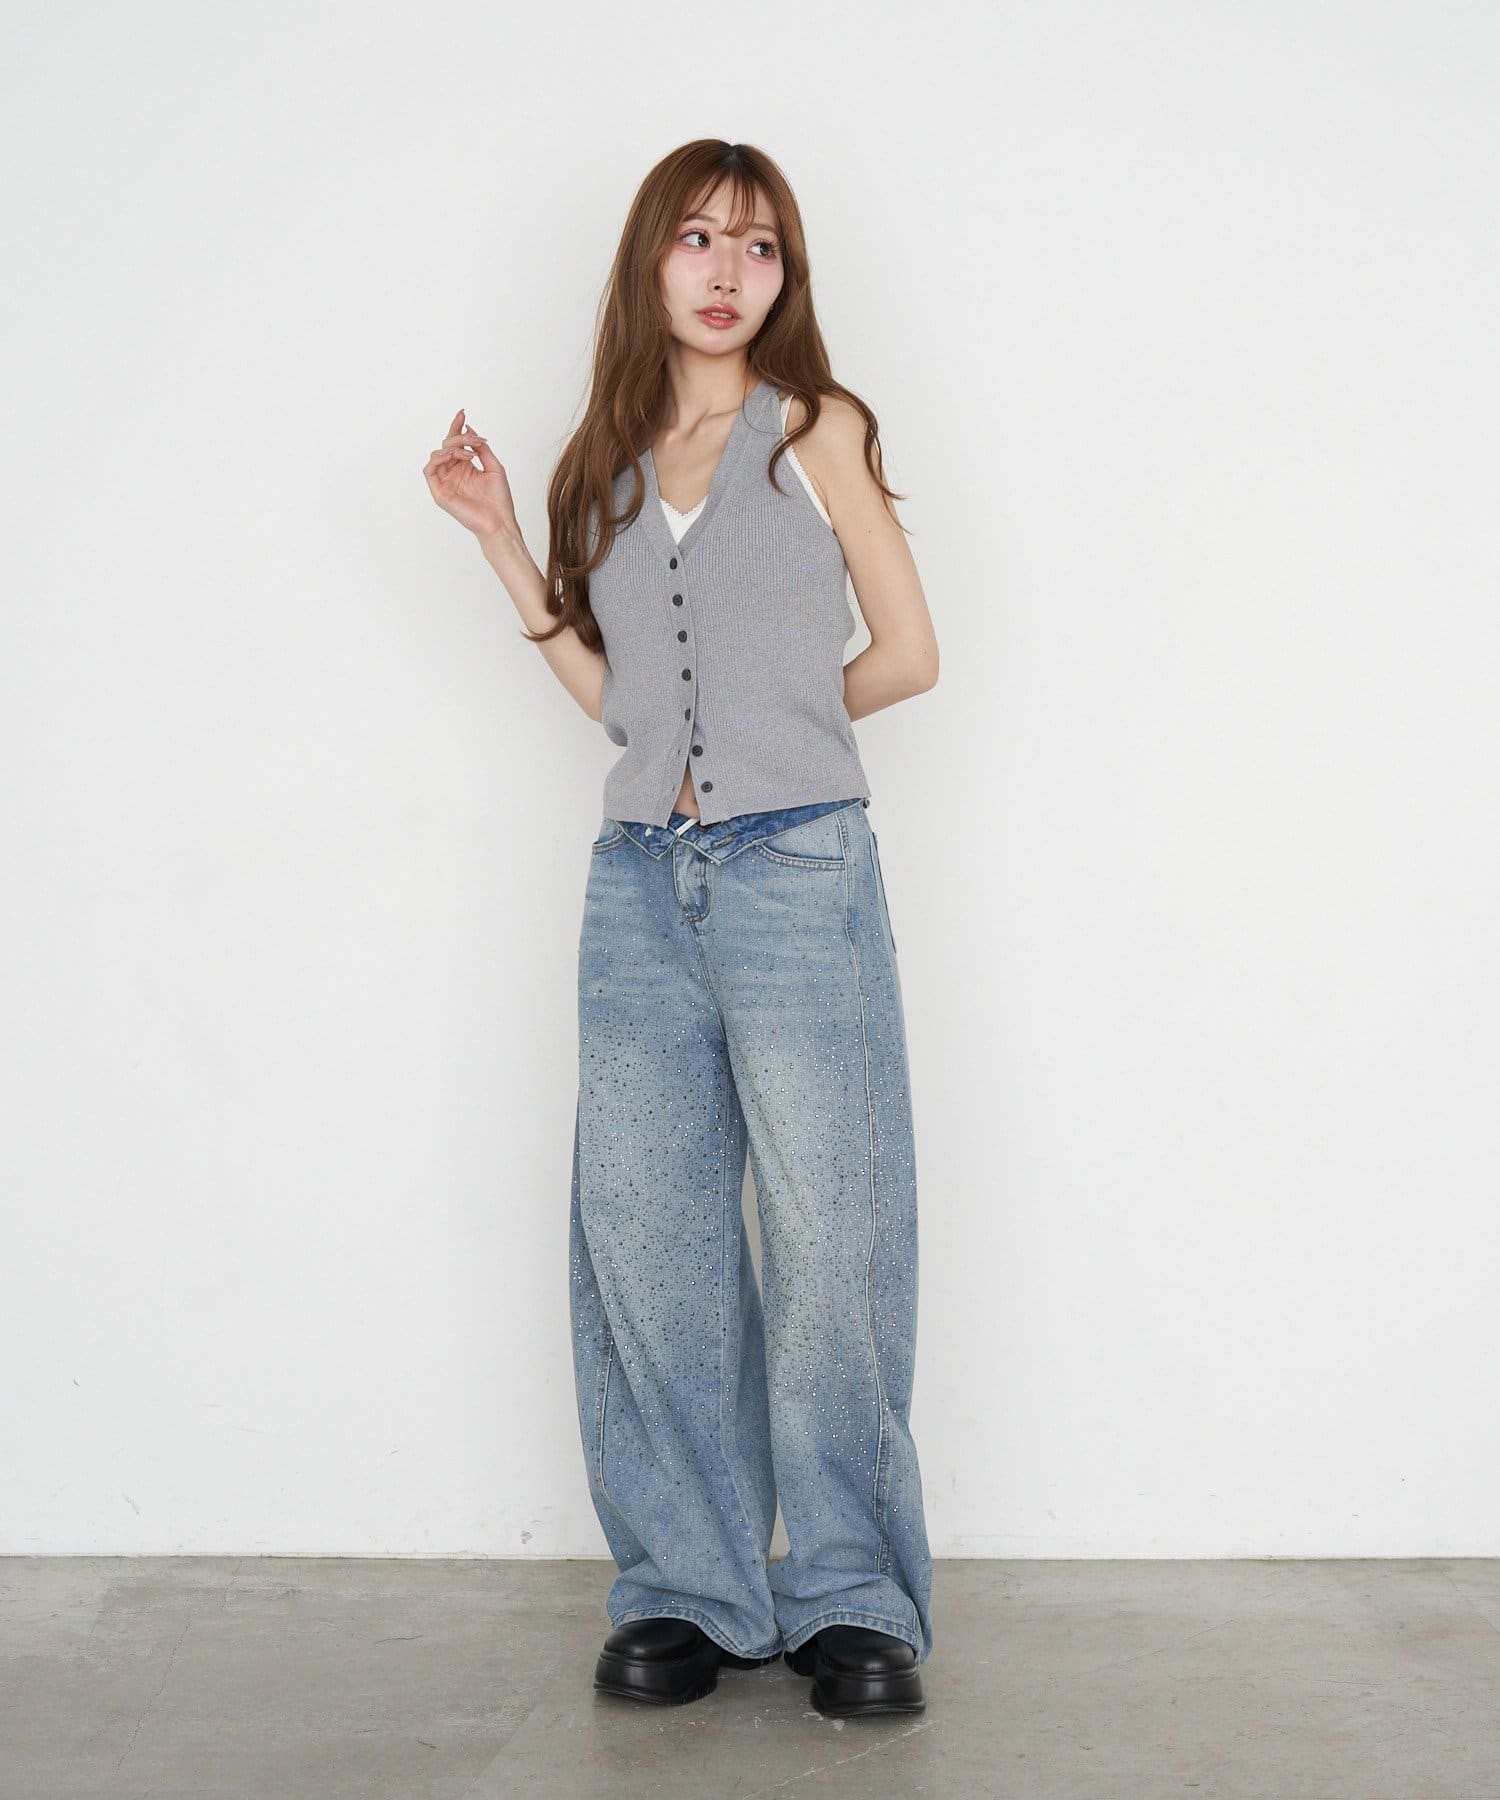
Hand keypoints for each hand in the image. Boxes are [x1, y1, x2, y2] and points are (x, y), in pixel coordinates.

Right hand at [423, 408, 519, 541]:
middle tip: (474, 439)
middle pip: (446, 446)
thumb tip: (469, 429)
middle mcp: (453, 473)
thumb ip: (481, 448)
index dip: (456, 427)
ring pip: (437, 455)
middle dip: (459, 437)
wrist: (499, 521)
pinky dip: (438, 459)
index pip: (456, 443)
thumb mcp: (494, 466)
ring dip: (451, 448)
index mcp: (465, 467)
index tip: (462, 413)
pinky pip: (429, 470)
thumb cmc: (499, 499)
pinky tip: (454, 456)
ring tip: (468, 453)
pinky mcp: (439, 493)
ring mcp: (445, 482)